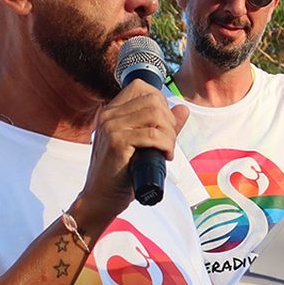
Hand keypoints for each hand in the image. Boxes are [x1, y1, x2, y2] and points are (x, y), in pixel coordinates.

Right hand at [73, 81, 188, 232]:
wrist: (100, 198)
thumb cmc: (121, 173)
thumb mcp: (142, 145)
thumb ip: (162, 125)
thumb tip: (182, 108)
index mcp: (112, 112)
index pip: (141, 87)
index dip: (160, 101)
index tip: (164, 124)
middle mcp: (109, 115)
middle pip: (153, 100)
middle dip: (169, 120)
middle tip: (168, 142)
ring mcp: (111, 127)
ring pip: (155, 115)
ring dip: (169, 134)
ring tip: (167, 150)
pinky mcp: (117, 142)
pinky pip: (153, 135)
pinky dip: (166, 145)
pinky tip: (165, 156)